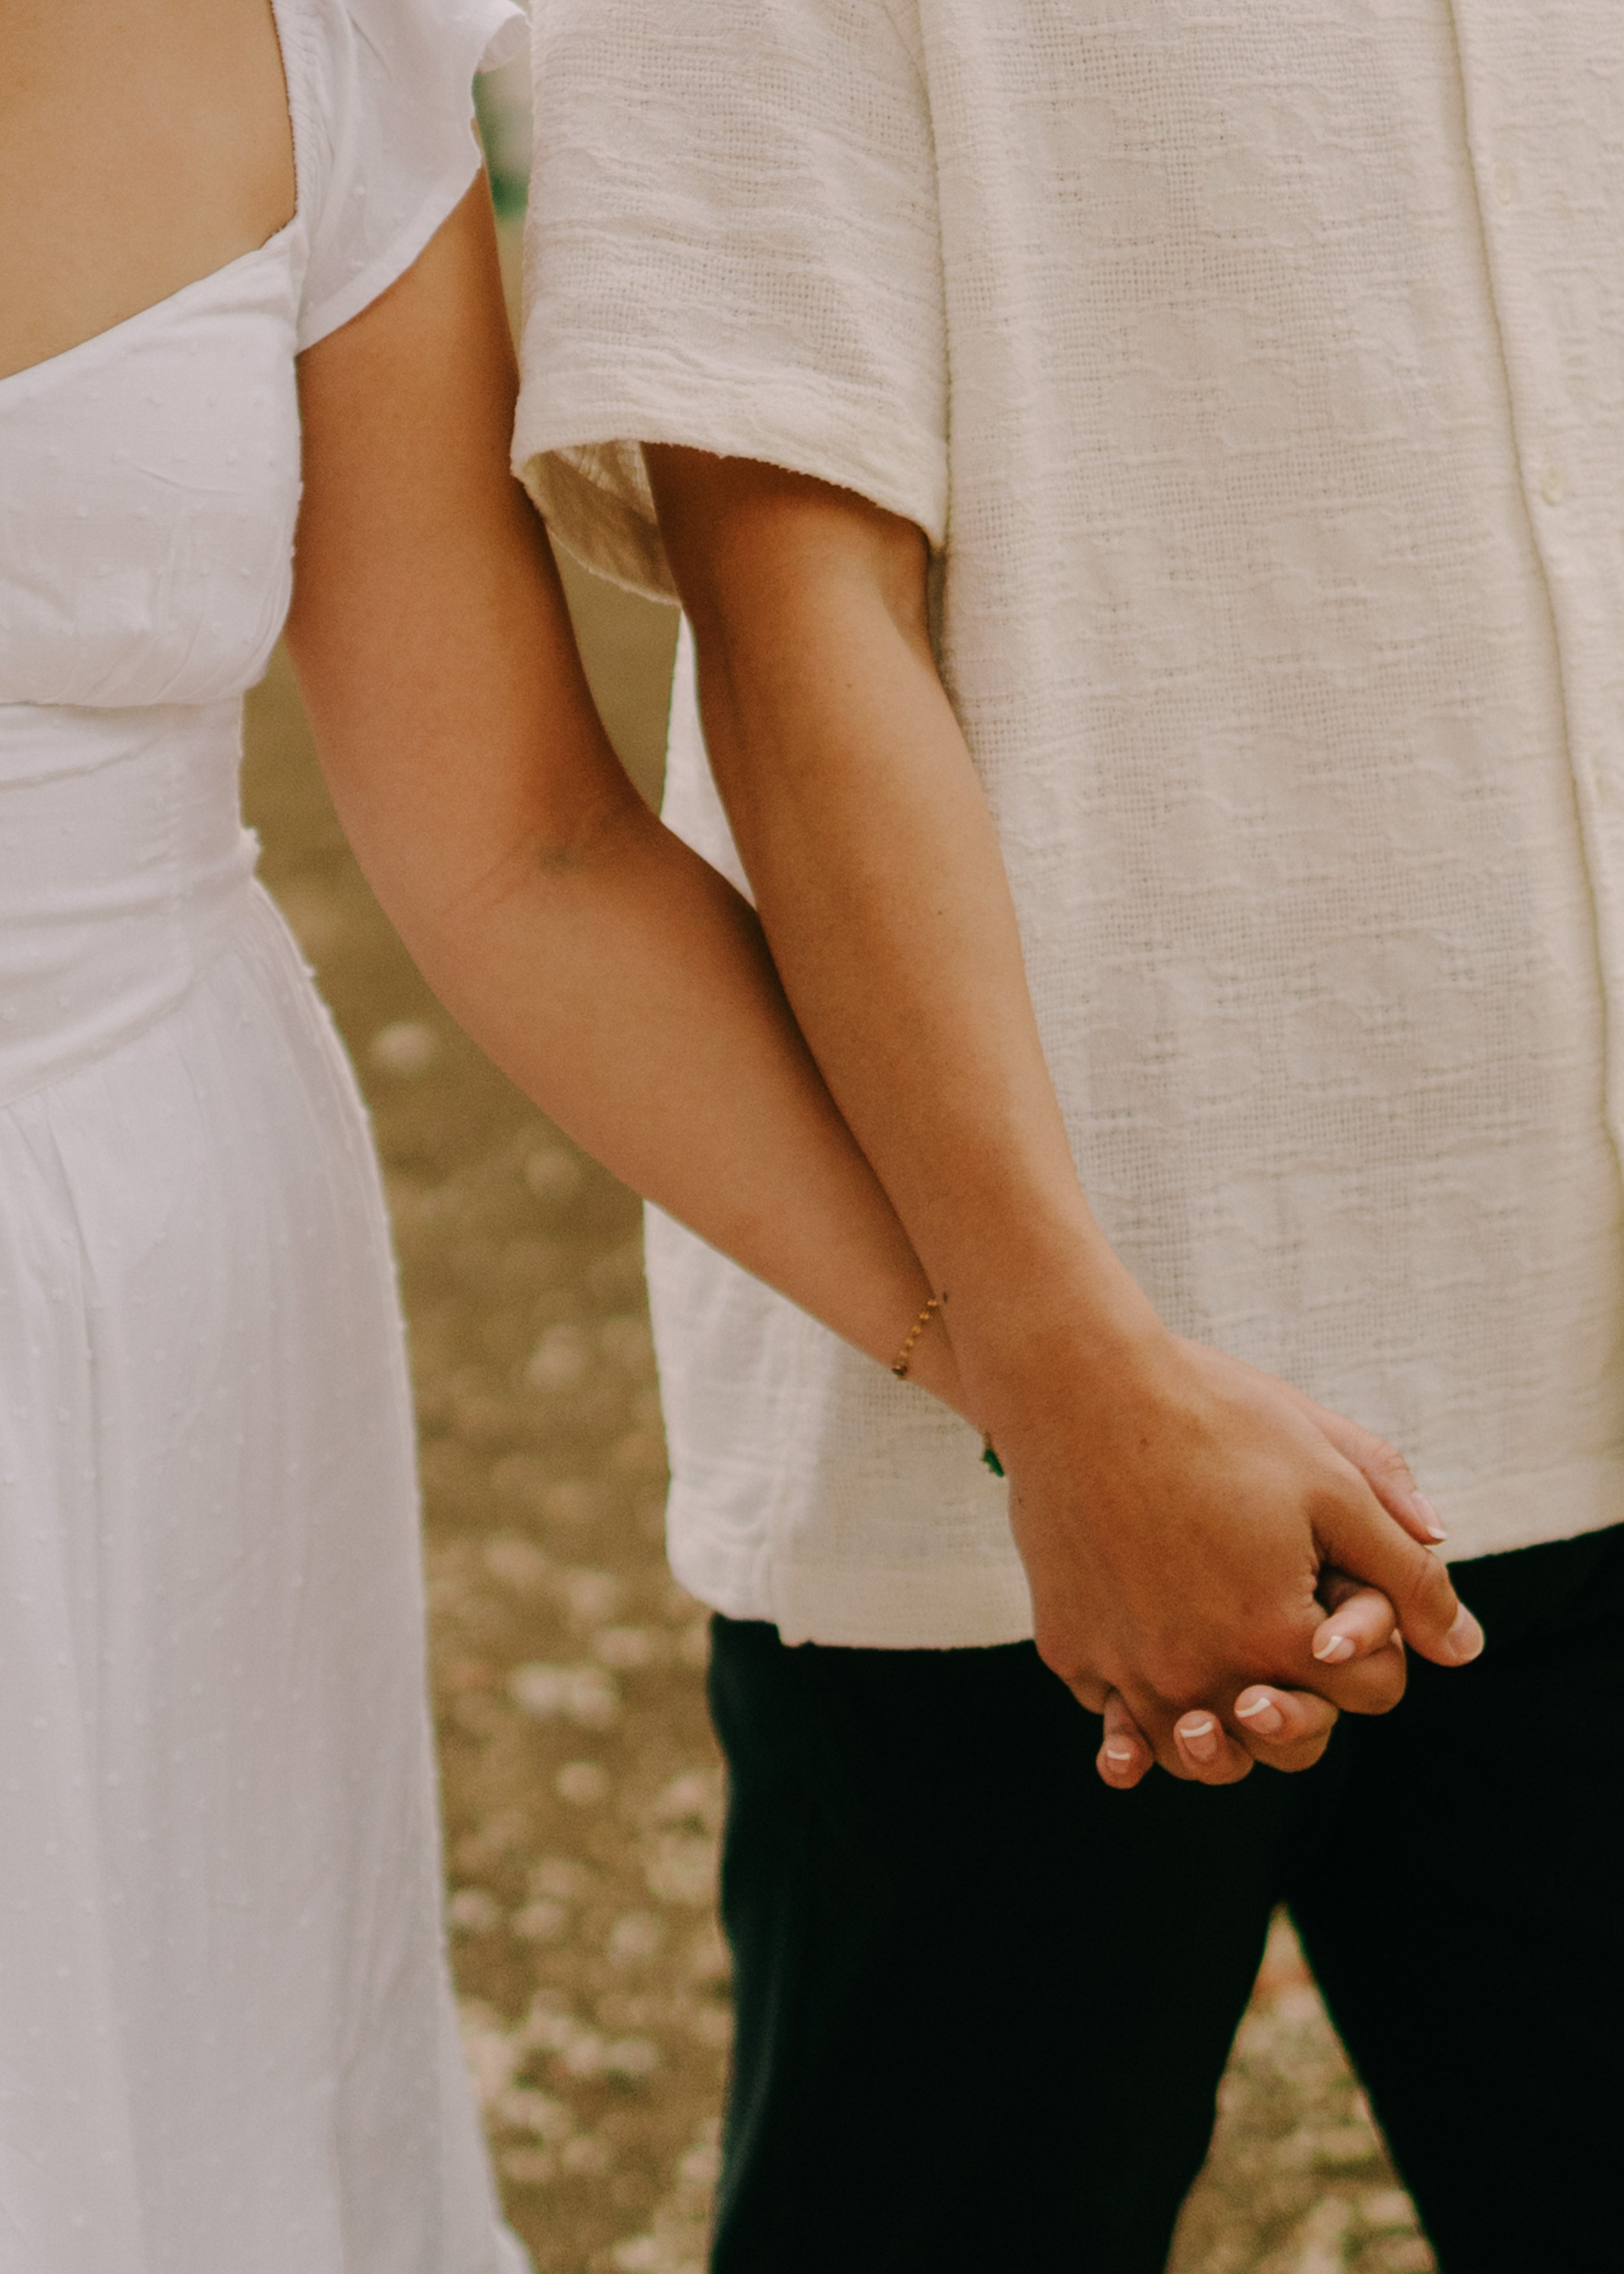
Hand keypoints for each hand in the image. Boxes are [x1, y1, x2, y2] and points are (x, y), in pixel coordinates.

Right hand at [1000, 1327, 1482, 1783]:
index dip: (1375, 1647)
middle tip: (1288, 1666)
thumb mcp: (1333, 1479)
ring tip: (1223, 1703)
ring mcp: (1125, 1668)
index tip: (1345, 1599)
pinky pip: (1112, 1712)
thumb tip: (1464, 1648)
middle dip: (1304, 1711)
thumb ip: (1407, 1572)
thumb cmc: (1214, 1419)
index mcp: (1275, 1635)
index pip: (1367, 1693)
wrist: (1078, 1387)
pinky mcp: (1069, 1650)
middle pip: (1280, 1744)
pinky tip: (1144, 1698)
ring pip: (1188, 1751)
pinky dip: (1132, 1717)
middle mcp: (1197, 1672)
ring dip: (1218, 1738)